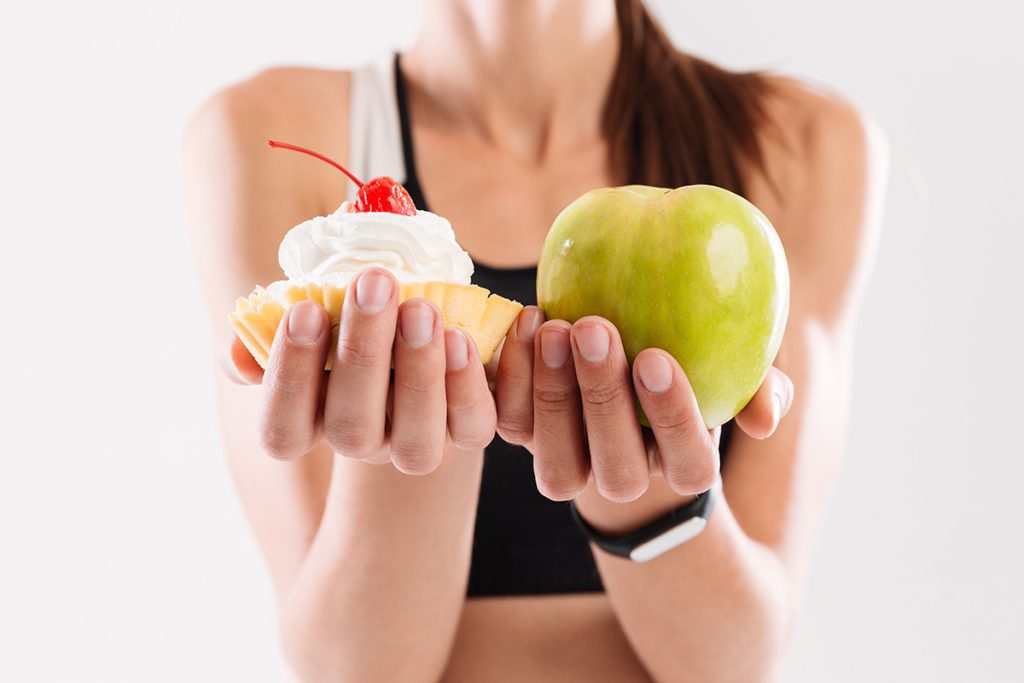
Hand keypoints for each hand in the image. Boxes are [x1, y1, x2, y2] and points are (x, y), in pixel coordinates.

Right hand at [219, 268, 496, 472]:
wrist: (429, 314)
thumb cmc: (362, 304)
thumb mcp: (323, 296)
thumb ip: (284, 306)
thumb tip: (237, 344)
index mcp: (312, 415)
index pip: (283, 429)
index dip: (289, 378)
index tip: (303, 309)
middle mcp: (361, 439)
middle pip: (351, 430)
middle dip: (361, 353)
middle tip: (374, 282)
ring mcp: (415, 441)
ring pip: (414, 442)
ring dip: (417, 373)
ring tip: (421, 308)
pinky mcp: (467, 431)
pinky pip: (471, 427)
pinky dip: (466, 386)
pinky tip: (461, 337)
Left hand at [495, 307, 793, 502]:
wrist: (623, 350)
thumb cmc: (691, 353)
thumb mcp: (734, 365)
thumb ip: (761, 385)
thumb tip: (764, 420)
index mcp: (683, 463)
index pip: (689, 463)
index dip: (672, 417)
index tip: (656, 355)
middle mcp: (625, 475)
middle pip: (618, 468)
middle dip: (604, 399)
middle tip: (594, 329)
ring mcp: (571, 463)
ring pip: (558, 463)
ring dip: (554, 395)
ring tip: (555, 328)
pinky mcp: (526, 436)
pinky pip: (512, 423)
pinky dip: (513, 377)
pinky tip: (528, 321)